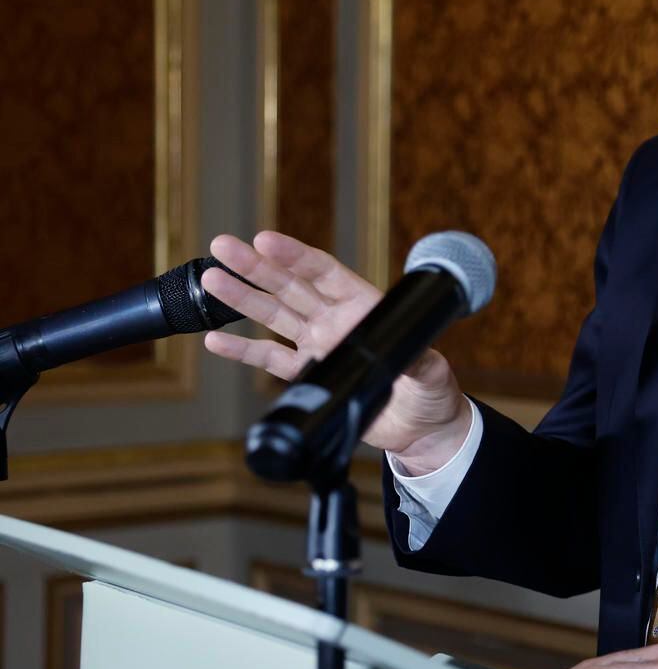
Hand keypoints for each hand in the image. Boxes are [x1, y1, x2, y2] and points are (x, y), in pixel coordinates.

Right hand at [199, 231, 469, 468]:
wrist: (421, 429)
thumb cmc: (433, 392)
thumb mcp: (431, 371)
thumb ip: (418, 360)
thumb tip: (411, 355)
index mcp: (364, 307)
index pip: (324, 273)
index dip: (295, 256)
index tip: (264, 240)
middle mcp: (336, 321)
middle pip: (291, 287)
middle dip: (256, 266)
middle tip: (223, 246)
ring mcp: (319, 345)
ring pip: (274, 316)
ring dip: (243, 299)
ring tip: (211, 279)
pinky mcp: (309, 376)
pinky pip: (270, 359)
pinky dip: (243, 350)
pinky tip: (215, 339)